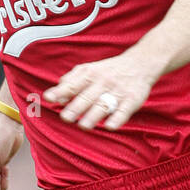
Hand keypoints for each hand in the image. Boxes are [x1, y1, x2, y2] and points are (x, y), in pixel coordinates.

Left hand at [43, 49, 157, 129]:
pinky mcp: (133, 99)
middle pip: (87, 96)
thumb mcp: (89, 69)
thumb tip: (56, 96)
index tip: (49, 99)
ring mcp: (118, 91)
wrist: (140, 63)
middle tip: (65, 118)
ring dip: (94, 116)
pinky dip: (117, 119)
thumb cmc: (109, 70)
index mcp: (90, 74)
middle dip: (76, 107)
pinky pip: (124, 110)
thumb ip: (71, 81)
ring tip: (83, 126)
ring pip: (104, 104)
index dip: (61, 92)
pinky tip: (109, 126)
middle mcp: (103, 81)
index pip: (73, 85)